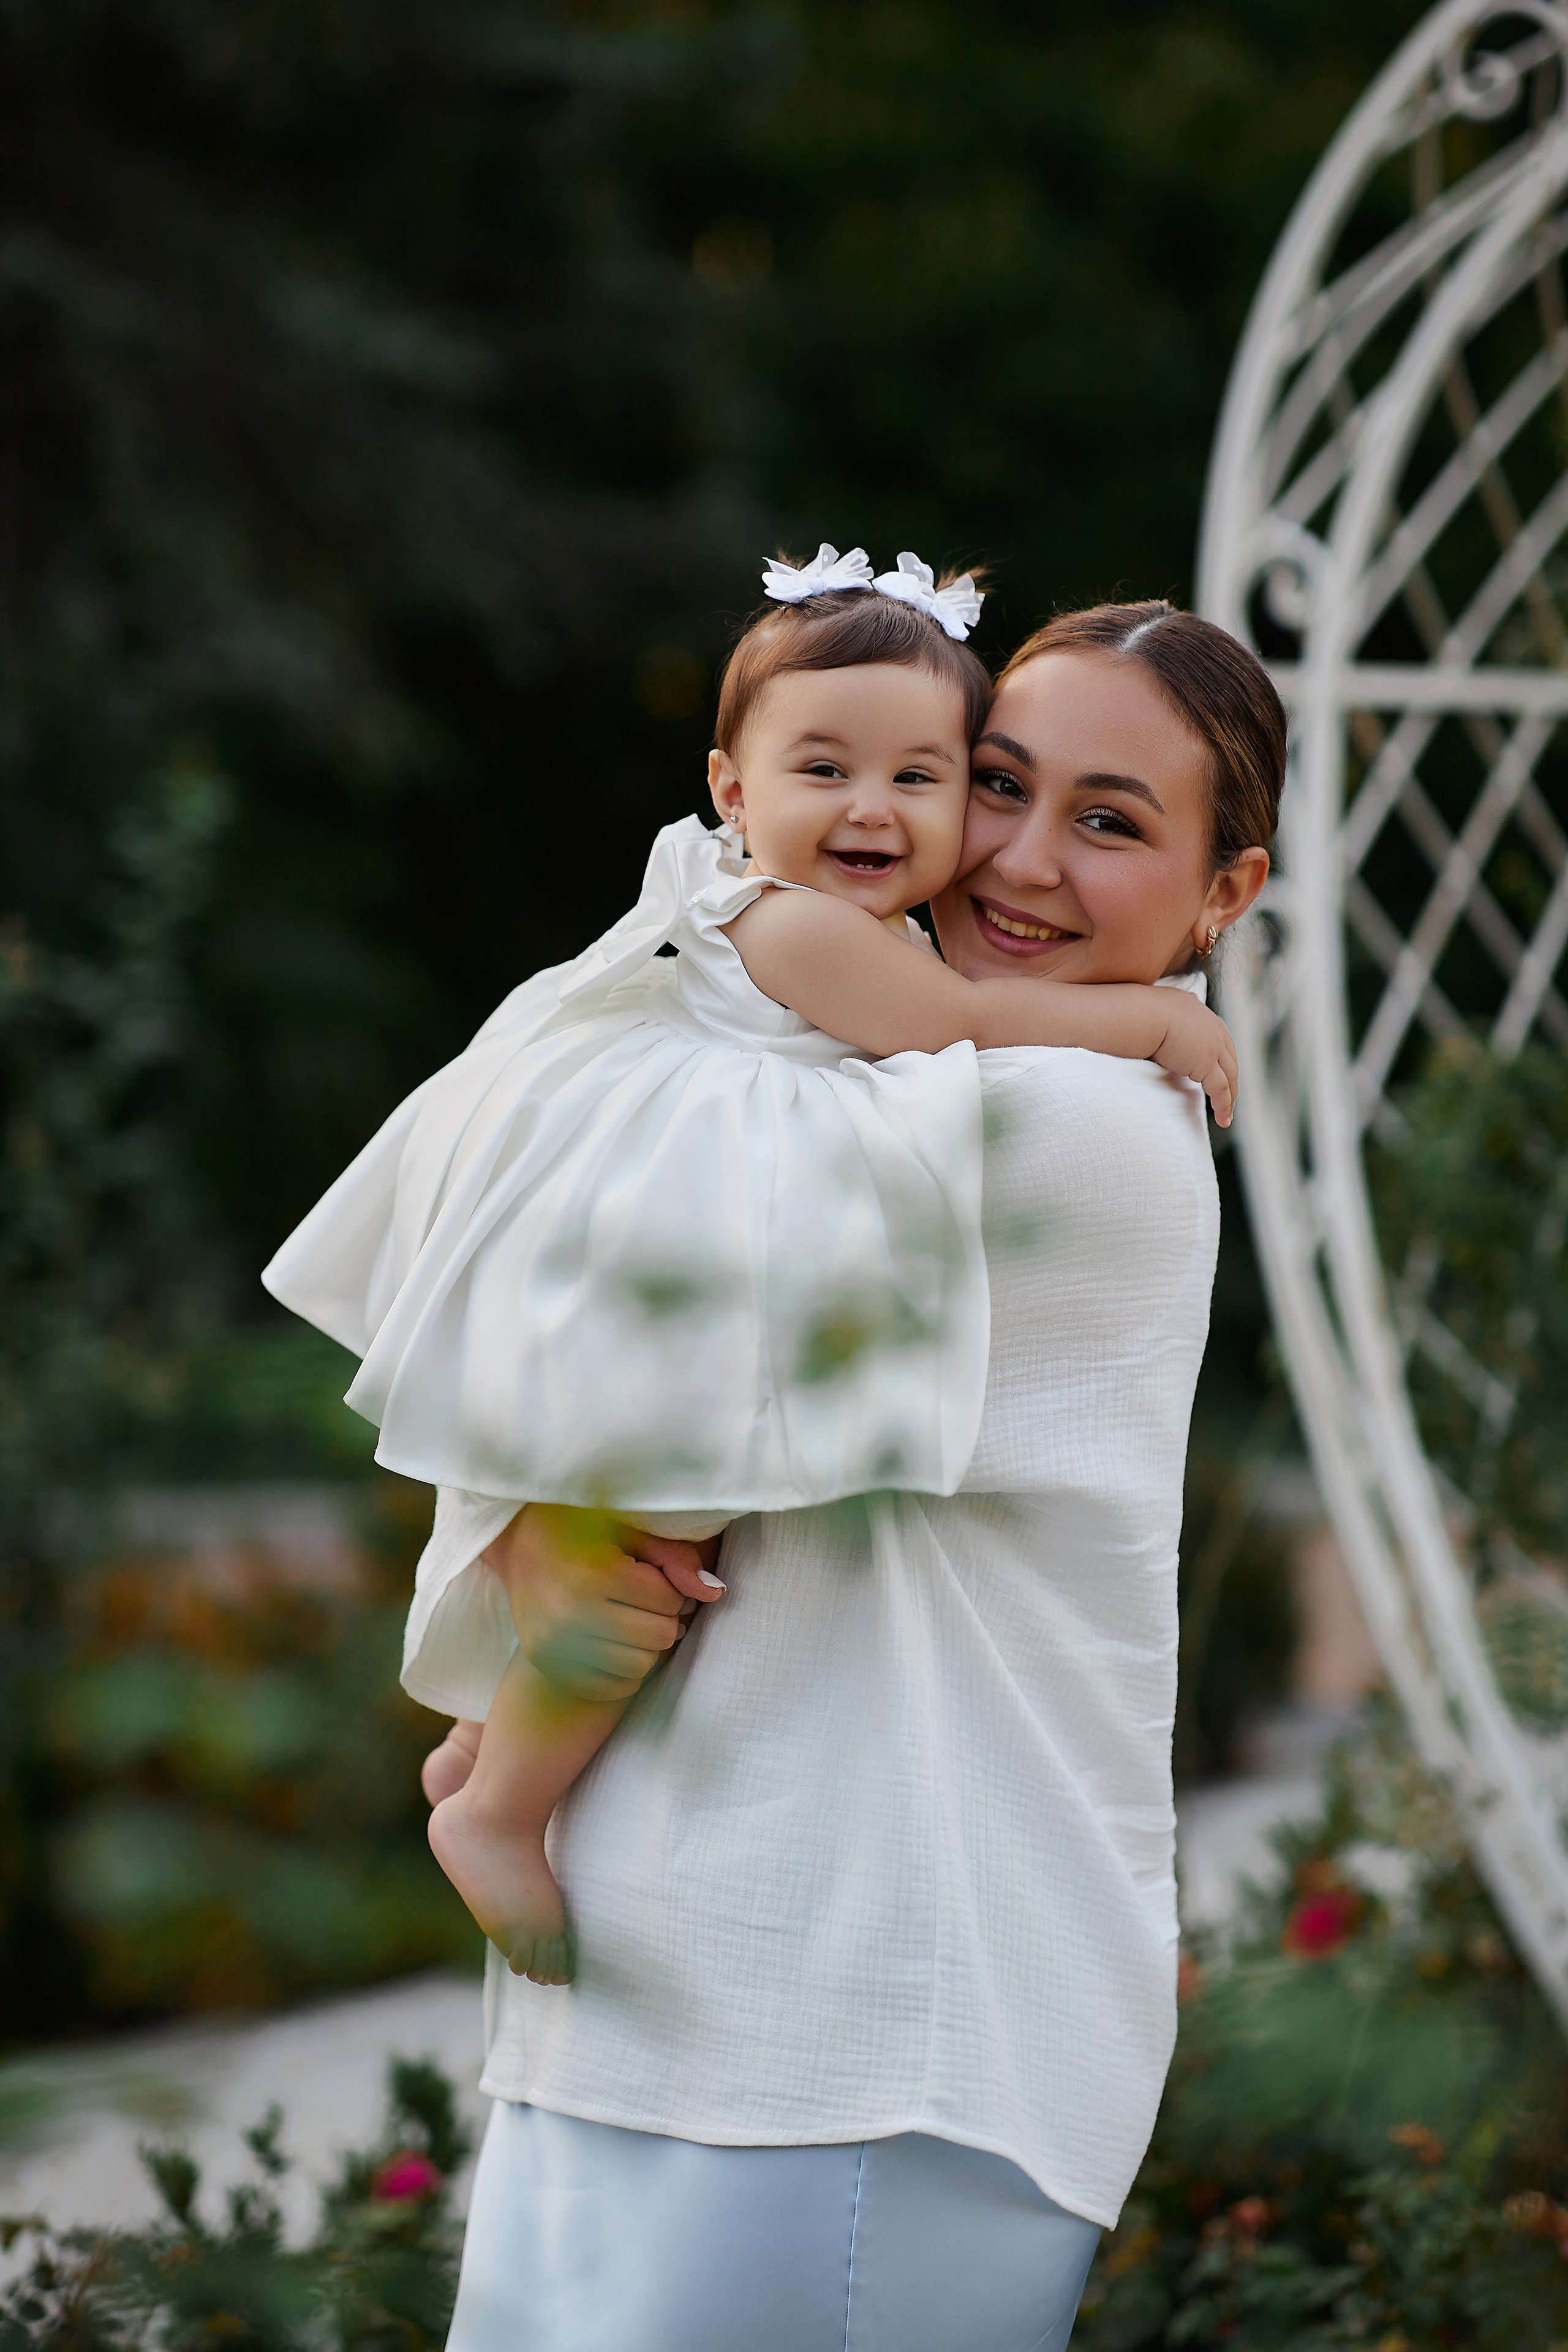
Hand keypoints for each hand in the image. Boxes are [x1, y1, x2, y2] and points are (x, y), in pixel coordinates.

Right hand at [481, 1505, 722, 1702]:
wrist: (518, 1542)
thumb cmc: (582, 1529)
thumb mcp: (631, 1531)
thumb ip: (676, 1559)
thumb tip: (714, 1593)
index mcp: (594, 1573)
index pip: (668, 1601)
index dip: (671, 1589)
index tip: (653, 1578)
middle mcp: (571, 1614)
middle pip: (658, 1638)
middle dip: (663, 1618)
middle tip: (646, 1601)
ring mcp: (554, 1645)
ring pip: (639, 1668)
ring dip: (646, 1647)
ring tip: (631, 1620)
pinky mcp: (545, 1664)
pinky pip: (609, 1688)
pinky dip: (623, 1672)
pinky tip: (615, 1643)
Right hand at [1153, 994, 1237, 1126]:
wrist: (1142, 1015)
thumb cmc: (1141, 1011)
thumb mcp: (1163, 1005)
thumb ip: (1171, 1011)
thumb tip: (1160, 1012)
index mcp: (1206, 1018)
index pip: (1222, 1043)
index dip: (1223, 1062)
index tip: (1221, 1076)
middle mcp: (1215, 1031)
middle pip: (1230, 1062)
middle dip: (1231, 1082)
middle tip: (1229, 1099)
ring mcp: (1213, 1048)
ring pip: (1230, 1078)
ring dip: (1230, 1099)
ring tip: (1226, 1116)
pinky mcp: (1206, 1064)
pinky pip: (1220, 1090)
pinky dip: (1223, 1106)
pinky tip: (1222, 1119)